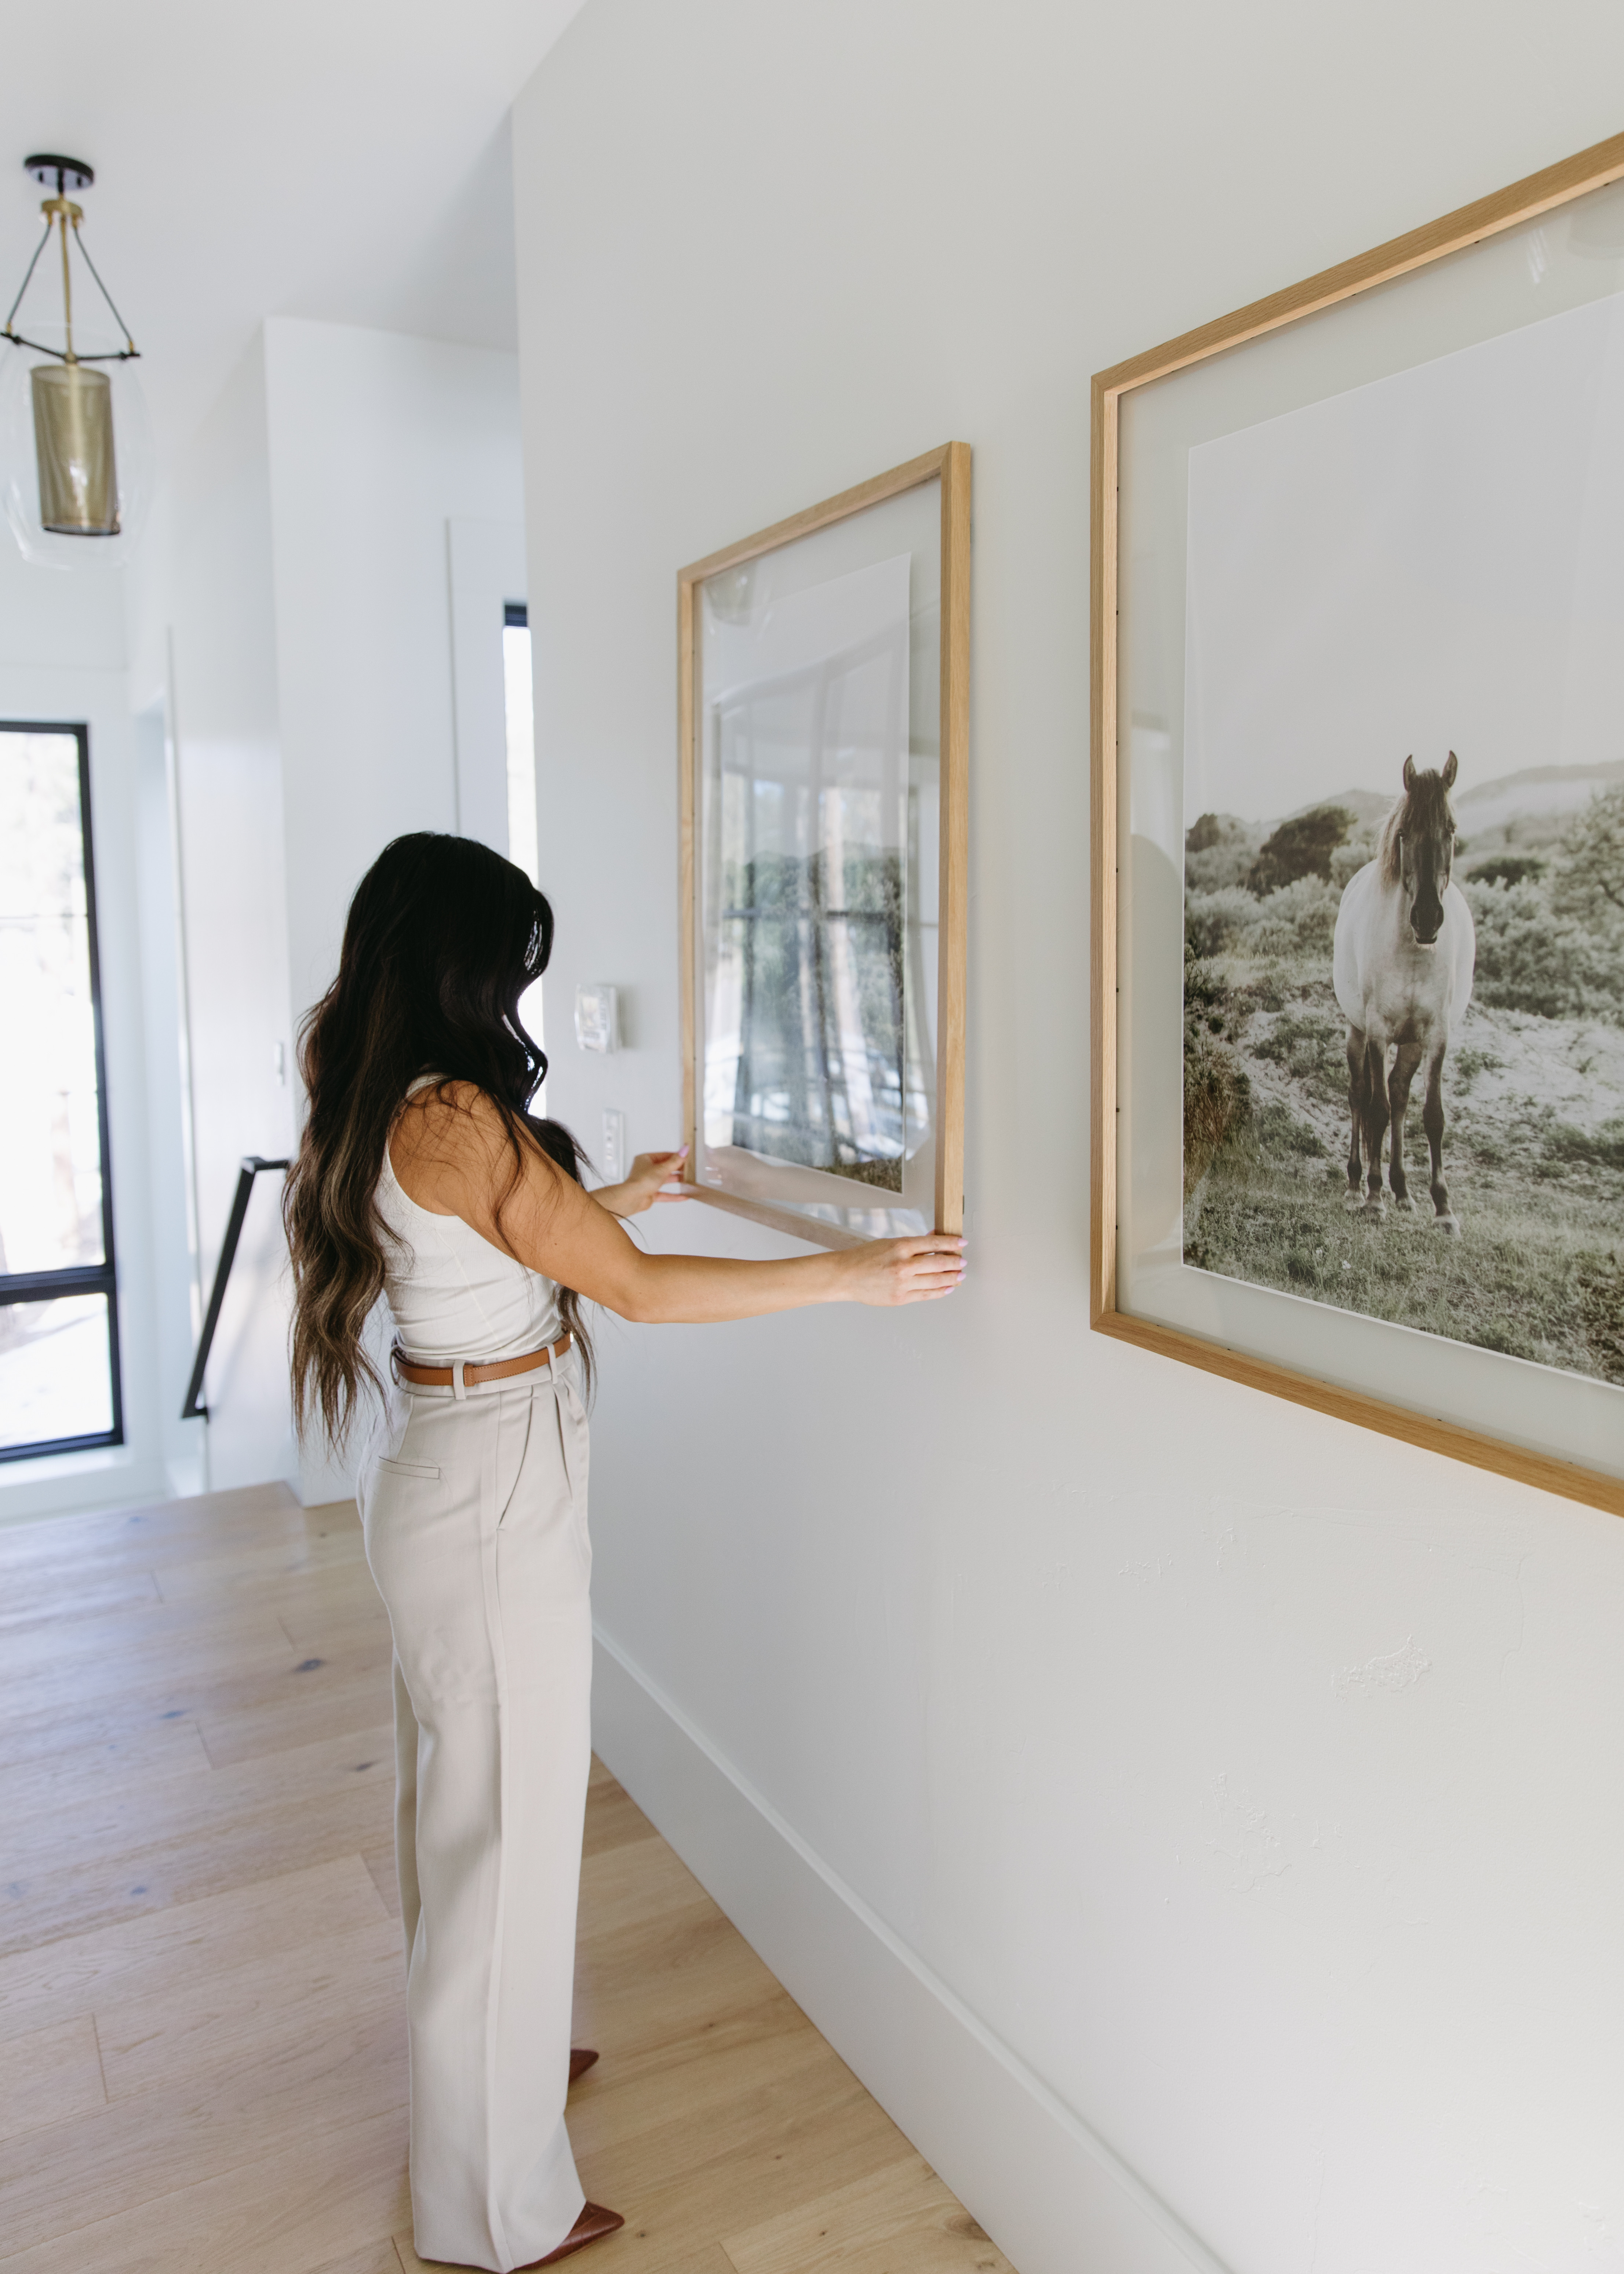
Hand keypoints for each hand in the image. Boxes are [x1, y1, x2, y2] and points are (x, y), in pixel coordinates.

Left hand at [597, 1147, 689, 1217]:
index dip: (676, 1156)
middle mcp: (645, 1170)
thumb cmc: (641, 1181)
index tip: (686, 1157)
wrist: (633, 1198)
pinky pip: (664, 1194)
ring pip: (665, 1180)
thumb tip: (683, 1151)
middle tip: (688, 1168)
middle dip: (677, 1168)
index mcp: (645, 1159)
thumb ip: (675, 1161)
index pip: (664, 1155)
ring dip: (676, 1180)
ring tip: (687, 1179)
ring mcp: (648, 1182)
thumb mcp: (662, 1169)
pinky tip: (683, 1196)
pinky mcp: (650, 1193)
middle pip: (665, 1167)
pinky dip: (674, 1195)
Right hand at [834, 1232, 965, 1305]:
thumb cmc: (863, 1258)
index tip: (962, 1243)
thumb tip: (933, 1239)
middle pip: (939, 1262)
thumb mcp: (888, 1243)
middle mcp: (903, 1265)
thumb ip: (912, 1244)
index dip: (952, 1243)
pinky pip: (927, 1295)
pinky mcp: (900, 1298)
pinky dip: (940, 1291)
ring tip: (960, 1275)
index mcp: (900, 1246)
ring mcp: (902, 1283)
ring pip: (936, 1280)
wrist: (845, 1276)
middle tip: (963, 1261)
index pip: (934, 1243)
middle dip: (955, 1262)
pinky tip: (948, 1288)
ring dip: (952, 1277)